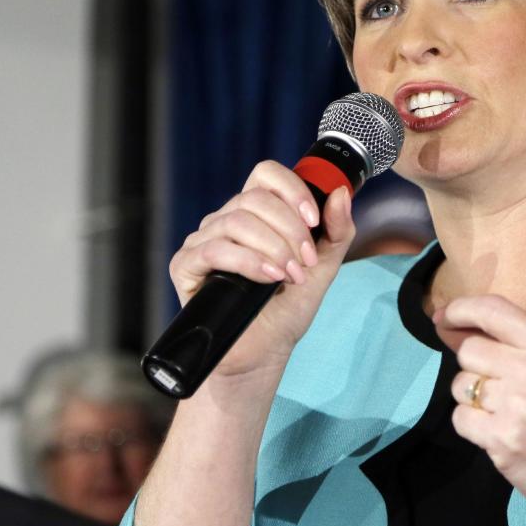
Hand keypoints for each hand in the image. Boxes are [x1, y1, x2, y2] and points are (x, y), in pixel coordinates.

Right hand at [168, 160, 355, 378]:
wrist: (264, 352)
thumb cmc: (288, 307)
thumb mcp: (323, 266)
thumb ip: (337, 230)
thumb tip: (340, 192)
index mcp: (256, 212)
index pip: (266, 174)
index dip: (292, 190)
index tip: (313, 220)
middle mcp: (226, 220)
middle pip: (255, 198)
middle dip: (290, 230)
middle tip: (304, 262)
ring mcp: (203, 240)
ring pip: (237, 221)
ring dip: (274, 247)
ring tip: (290, 276)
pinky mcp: (185, 265)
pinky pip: (214, 249)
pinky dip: (248, 261)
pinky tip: (268, 277)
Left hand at [434, 295, 525, 512]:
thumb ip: (506, 341)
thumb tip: (446, 322)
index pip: (493, 309)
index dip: (459, 309)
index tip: (443, 317)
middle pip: (469, 350)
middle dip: (471, 367)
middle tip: (496, 387)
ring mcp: (518, 405)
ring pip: (460, 384)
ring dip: (471, 398)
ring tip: (501, 411)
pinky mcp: (501, 438)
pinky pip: (460, 417)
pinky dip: (470, 425)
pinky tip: (496, 432)